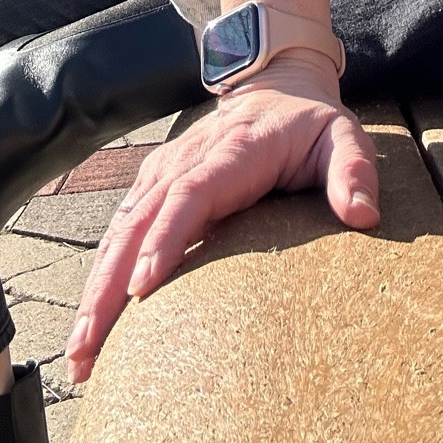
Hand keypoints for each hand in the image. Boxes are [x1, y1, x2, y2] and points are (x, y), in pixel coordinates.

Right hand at [65, 52, 379, 383]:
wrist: (275, 86)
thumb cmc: (310, 124)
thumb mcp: (345, 137)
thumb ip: (355, 171)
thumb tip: (362, 214)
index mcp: (232, 154)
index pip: (190, 196)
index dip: (164, 239)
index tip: (142, 288)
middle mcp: (185, 163)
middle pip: (138, 224)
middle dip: (109, 287)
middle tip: (89, 348)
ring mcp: (162, 175)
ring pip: (119, 234)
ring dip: (94, 293)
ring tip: (80, 355)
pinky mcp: (151, 188)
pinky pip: (119, 234)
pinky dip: (98, 278)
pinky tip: (89, 326)